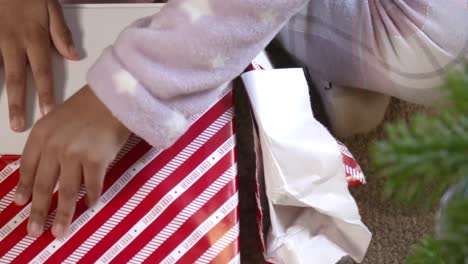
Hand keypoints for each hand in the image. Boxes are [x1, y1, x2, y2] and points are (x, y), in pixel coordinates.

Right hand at [0, 0, 79, 131]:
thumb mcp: (51, 6)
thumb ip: (61, 32)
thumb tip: (73, 55)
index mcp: (34, 38)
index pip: (42, 72)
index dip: (45, 93)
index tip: (48, 112)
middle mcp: (12, 43)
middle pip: (15, 78)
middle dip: (17, 104)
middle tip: (18, 124)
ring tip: (2, 114)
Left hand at [14, 85, 130, 237]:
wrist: (115, 97)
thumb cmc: (89, 107)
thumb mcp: (59, 119)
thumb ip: (50, 143)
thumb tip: (48, 171)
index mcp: (41, 135)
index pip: (27, 168)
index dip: (23, 188)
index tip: (20, 204)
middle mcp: (54, 147)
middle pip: (42, 186)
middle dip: (38, 211)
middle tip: (34, 231)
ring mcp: (74, 154)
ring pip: (65, 192)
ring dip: (63, 214)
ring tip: (60, 231)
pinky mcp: (96, 160)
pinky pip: (91, 186)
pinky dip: (91, 197)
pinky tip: (90, 205)